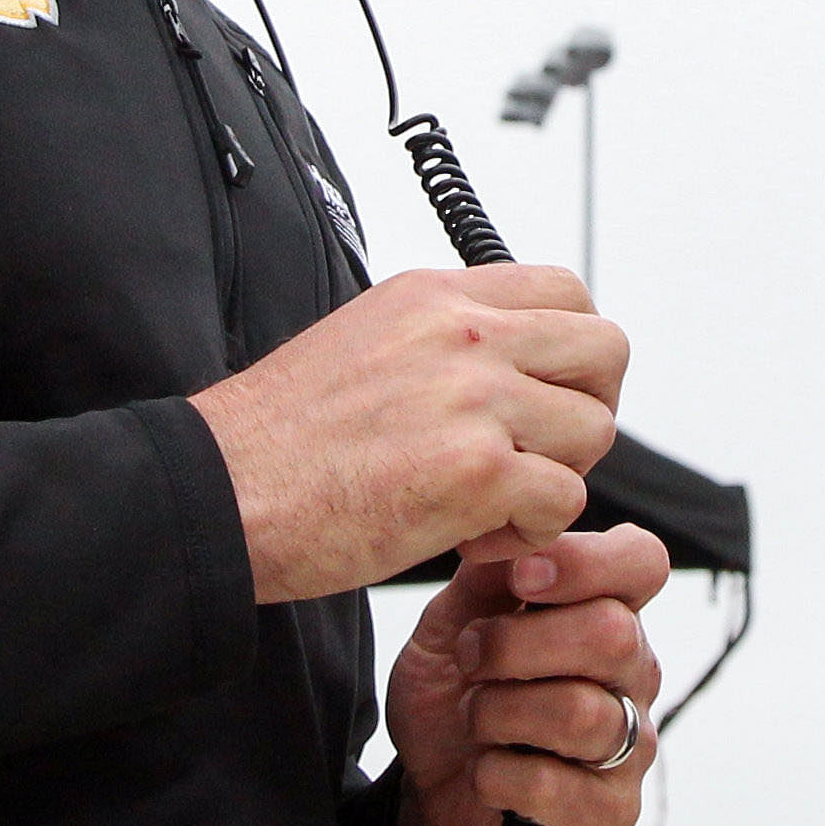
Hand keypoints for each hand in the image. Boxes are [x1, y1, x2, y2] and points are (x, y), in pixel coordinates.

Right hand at [191, 266, 625, 603]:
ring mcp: (474, 398)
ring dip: (558, 476)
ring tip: (496, 502)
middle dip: (587, 408)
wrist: (220, 492)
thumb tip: (505, 360)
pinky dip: (534, 530)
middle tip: (541, 451)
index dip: (573, 352)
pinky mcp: (476, 471)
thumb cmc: (277, 439)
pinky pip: (565, 499)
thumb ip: (441, 340)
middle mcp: (463, 334)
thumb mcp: (364, 342)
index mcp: (436, 297)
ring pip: (593, 429)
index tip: (546, 394)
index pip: (566, 291)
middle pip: (604, 350)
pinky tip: (479, 534)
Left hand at [388, 526, 669, 825]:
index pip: (643, 562)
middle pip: (613, 633)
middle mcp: (634, 675)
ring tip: (474, 721)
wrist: (434, 801)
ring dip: (499, 714)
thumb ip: (481, 581)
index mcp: (607, 614)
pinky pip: (555, 785)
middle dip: (517, 644)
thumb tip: (509, 537)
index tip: (522, 580)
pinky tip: (484, 773)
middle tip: (471, 659)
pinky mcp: (612, 812)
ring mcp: (631, 746)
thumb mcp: (448, 630)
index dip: (586, 562)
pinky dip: (496, 775)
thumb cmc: (453, 705)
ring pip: (582, 712)